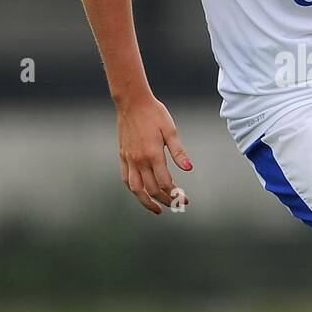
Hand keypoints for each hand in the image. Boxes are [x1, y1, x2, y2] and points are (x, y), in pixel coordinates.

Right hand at [116, 94, 191, 215]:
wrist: (132, 102)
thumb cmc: (154, 114)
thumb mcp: (170, 130)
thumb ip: (179, 151)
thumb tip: (189, 168)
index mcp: (153, 154)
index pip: (165, 183)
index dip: (175, 194)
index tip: (184, 199)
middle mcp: (139, 160)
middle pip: (152, 190)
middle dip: (165, 200)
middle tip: (176, 205)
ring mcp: (129, 159)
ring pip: (136, 189)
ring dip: (146, 202)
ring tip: (157, 209)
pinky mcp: (123, 156)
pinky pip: (126, 179)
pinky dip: (134, 190)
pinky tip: (141, 193)